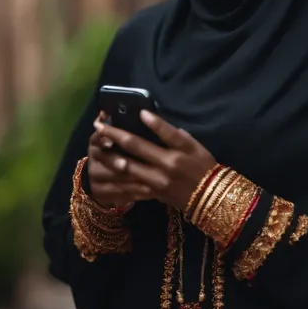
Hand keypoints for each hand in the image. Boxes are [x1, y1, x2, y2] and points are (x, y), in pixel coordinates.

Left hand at [93, 111, 216, 211]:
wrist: (210, 197)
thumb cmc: (203, 166)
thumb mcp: (195, 146)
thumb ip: (174, 134)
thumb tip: (151, 120)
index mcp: (177, 153)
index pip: (160, 132)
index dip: (148, 120)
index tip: (135, 111)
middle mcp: (165, 167)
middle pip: (135, 147)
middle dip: (114, 134)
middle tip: (99, 125)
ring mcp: (156, 182)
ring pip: (126, 167)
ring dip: (109, 155)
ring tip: (97, 145)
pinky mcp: (151, 194)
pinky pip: (129, 186)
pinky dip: (117, 177)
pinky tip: (105, 170)